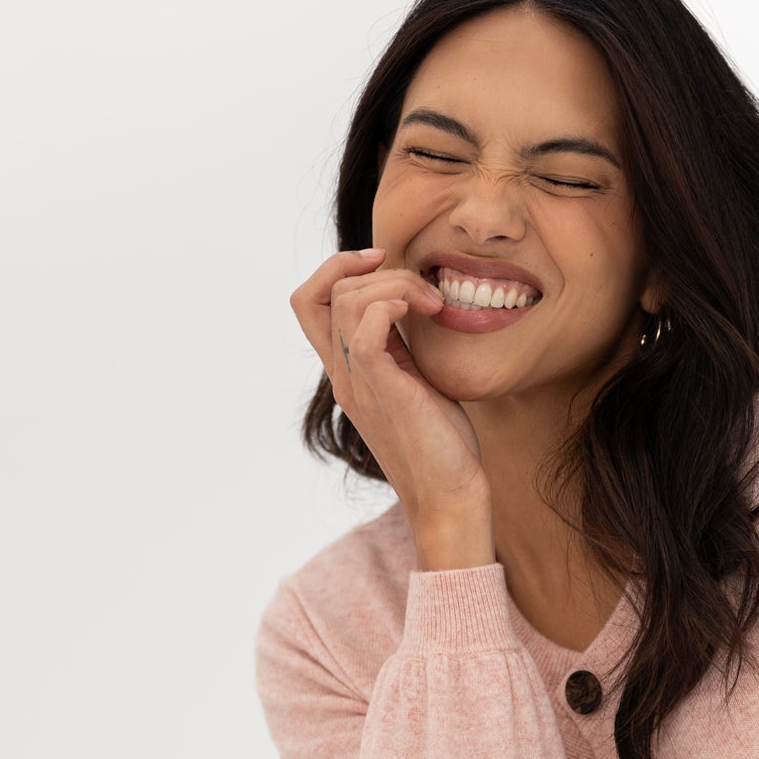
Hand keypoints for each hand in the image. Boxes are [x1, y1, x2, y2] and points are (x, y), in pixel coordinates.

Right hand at [288, 247, 492, 536]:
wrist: (450, 496)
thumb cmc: (443, 445)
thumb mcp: (416, 382)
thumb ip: (402, 347)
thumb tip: (413, 304)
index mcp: (347, 371)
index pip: (309, 302)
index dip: (337, 268)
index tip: (383, 262)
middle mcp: (343, 375)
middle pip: (321, 293)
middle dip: (375, 270)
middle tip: (425, 292)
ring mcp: (357, 383)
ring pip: (346, 301)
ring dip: (395, 285)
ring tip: (434, 305)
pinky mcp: (381, 390)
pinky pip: (366, 327)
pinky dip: (393, 304)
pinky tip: (424, 315)